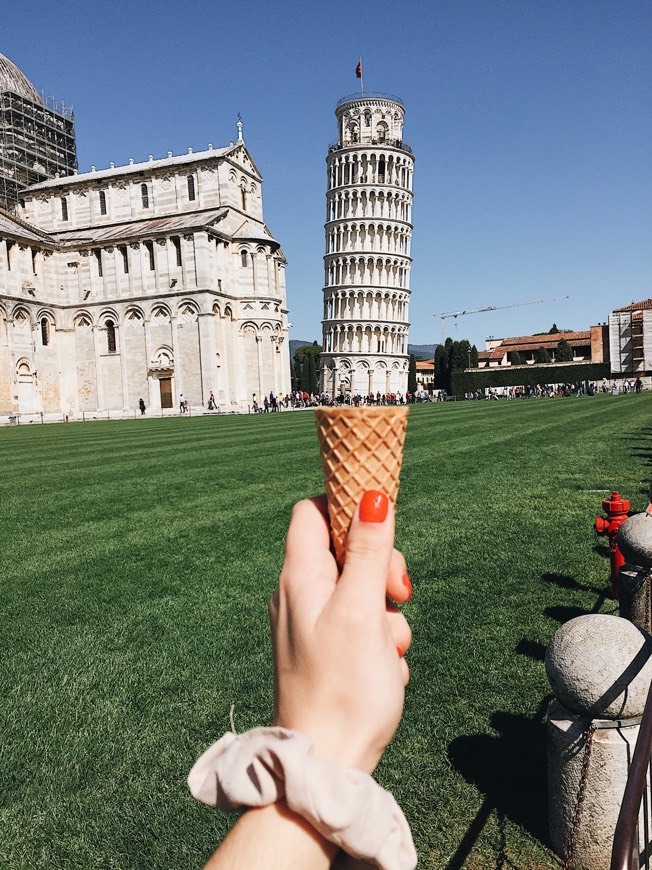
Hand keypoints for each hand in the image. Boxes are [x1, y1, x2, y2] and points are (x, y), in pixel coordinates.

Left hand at [269, 492, 411, 773]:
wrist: (327, 762)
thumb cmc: (343, 687)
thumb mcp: (362, 609)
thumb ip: (368, 550)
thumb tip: (373, 496)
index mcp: (299, 576)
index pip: (313, 510)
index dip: (347, 509)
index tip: (380, 530)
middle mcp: (298, 595)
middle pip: (345, 551)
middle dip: (380, 570)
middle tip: (396, 595)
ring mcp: (310, 625)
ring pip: (360, 592)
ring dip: (386, 615)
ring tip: (388, 649)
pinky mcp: (324, 652)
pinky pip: (360, 627)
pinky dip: (377, 642)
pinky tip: (382, 670)